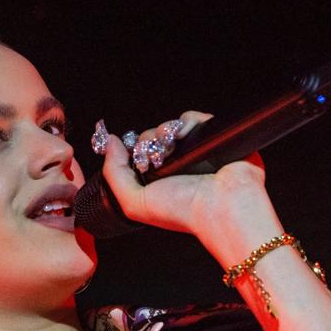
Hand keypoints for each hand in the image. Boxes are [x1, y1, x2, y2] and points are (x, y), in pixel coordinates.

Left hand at [92, 113, 284, 259]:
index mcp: (161, 180)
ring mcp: (197, 150)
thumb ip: (114, 173)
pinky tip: (182, 136)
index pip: (140, 153)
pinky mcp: (215, 137)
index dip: (132, 149)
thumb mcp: (135, 202)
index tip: (133, 154)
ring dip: (164, 130)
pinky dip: (185, 122)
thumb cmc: (181, 210)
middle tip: (152, 154)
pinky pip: (194, 120)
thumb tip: (109, 142)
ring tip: (167, 144)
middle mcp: (178, 165)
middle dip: (147, 140)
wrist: (221, 207)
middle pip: (153, 137)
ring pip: (171, 126)